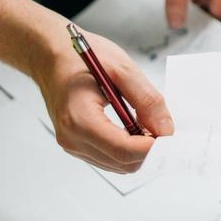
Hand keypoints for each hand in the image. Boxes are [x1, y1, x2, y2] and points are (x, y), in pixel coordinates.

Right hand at [34, 31, 173, 172]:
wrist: (49, 55)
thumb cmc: (79, 57)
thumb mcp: (122, 69)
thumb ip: (147, 100)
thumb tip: (166, 129)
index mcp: (79, 119)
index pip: (124, 150)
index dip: (152, 146)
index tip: (170, 135)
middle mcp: (72, 138)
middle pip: (123, 162)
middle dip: (148, 149)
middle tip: (162, 126)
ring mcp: (72, 145)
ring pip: (119, 165)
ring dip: (138, 150)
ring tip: (145, 122)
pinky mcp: (76, 145)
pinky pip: (109, 158)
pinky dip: (127, 148)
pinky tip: (132, 127)